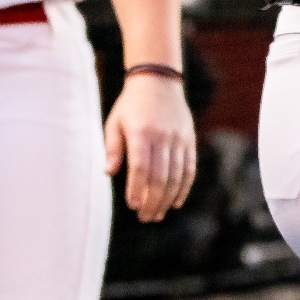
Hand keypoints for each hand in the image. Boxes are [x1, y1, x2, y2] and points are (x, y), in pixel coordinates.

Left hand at [104, 74, 197, 223]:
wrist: (159, 82)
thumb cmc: (131, 105)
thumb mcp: (114, 123)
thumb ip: (113, 148)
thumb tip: (109, 173)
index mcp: (142, 133)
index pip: (141, 168)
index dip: (137, 189)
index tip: (132, 206)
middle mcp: (163, 137)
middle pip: (160, 176)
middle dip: (153, 201)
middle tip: (145, 217)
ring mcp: (179, 139)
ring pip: (177, 176)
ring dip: (168, 199)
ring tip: (158, 214)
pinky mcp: (189, 140)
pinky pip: (190, 168)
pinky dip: (184, 187)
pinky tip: (176, 201)